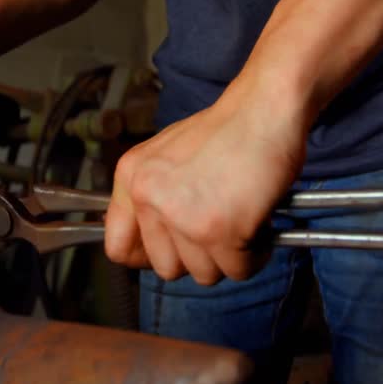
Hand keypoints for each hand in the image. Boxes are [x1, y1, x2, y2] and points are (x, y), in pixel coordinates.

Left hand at [103, 82, 307, 284]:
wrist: (265, 109)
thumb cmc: (228, 131)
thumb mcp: (168, 156)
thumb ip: (154, 196)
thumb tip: (156, 244)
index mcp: (132, 177)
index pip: (118, 247)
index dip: (147, 257)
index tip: (173, 251)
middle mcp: (150, 198)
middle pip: (166, 268)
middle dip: (197, 258)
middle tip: (219, 231)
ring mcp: (183, 217)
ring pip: (204, 274)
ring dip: (228, 257)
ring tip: (242, 222)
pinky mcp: (220, 231)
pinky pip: (238, 271)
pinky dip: (255, 256)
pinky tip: (260, 227)